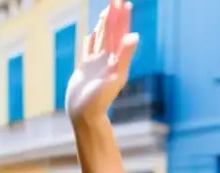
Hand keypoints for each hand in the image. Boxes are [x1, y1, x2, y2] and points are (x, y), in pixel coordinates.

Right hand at [65, 0, 138, 124]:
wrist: (84, 115)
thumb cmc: (99, 100)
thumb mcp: (114, 76)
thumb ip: (125, 56)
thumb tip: (135, 36)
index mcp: (116, 59)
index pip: (121, 34)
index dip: (122, 18)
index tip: (124, 2)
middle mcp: (108, 60)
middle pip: (112, 33)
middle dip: (114, 16)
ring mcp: (97, 63)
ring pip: (102, 39)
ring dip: (104, 25)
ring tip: (106, 12)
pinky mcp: (86, 68)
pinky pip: (89, 49)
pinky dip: (91, 40)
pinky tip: (92, 33)